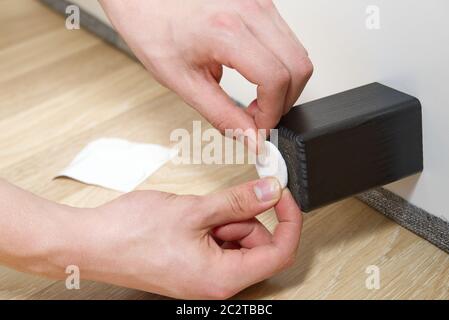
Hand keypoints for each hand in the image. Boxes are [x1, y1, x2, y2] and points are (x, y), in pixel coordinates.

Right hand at [80, 178, 301, 298]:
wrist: (91, 243)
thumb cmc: (131, 233)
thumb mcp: (195, 210)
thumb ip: (239, 201)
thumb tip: (271, 192)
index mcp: (221, 278)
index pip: (279, 253)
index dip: (288, 221)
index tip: (282, 196)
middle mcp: (216, 284)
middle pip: (257, 245)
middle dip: (243, 218)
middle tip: (214, 207)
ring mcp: (204, 276)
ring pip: (238, 241)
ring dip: (224, 220)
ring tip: (193, 214)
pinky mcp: (194, 266)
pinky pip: (219, 243)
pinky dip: (213, 225)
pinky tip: (190, 220)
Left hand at [100, 0, 312, 144]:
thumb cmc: (151, 26)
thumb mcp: (181, 80)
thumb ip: (221, 113)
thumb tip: (250, 138)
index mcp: (226, 31)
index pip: (276, 80)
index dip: (272, 112)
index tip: (259, 127)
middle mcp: (249, 10)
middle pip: (298, 67)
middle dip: (285, 101)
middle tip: (260, 116)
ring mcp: (259, 2)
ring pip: (298, 52)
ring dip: (284, 84)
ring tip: (257, 97)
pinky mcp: (260, 2)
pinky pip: (287, 39)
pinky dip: (279, 65)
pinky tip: (257, 74)